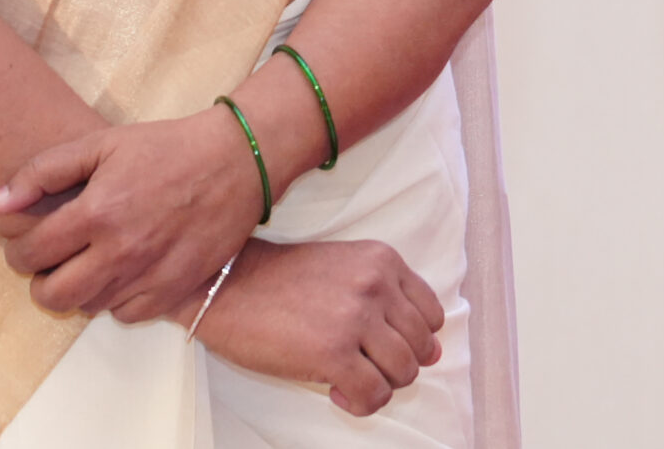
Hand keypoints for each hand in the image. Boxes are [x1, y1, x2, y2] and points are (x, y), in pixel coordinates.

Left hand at [0, 109, 264, 323]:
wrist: (237, 161)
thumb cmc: (167, 148)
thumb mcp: (102, 143)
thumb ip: (44, 171)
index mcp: (96, 212)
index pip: (30, 254)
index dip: (16, 252)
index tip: (25, 244)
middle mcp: (119, 252)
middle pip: (52, 295)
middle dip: (40, 282)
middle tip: (50, 262)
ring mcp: (148, 276)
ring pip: (88, 307)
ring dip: (79, 289)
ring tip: (89, 261)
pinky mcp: (174, 290)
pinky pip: (125, 314)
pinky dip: (116, 299)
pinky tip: (122, 272)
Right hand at [183, 239, 443, 415]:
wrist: (228, 285)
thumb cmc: (282, 281)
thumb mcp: (345, 269)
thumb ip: (389, 300)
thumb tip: (435, 352)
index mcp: (383, 260)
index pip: (432, 313)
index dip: (414, 339)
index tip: (385, 347)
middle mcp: (376, 285)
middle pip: (422, 346)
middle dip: (398, 365)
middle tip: (365, 366)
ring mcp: (356, 318)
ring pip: (404, 372)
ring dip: (381, 384)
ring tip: (349, 377)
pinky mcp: (333, 353)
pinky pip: (374, 394)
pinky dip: (362, 403)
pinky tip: (336, 391)